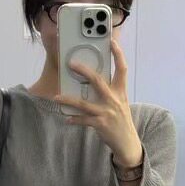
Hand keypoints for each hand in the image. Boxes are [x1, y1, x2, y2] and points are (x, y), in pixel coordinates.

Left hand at [54, 37, 143, 165]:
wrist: (128, 143)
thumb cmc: (121, 121)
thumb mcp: (121, 103)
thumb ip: (110, 92)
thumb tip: (93, 80)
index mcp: (121, 92)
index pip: (122, 69)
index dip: (118, 54)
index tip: (112, 42)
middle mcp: (115, 100)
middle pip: (98, 81)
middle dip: (84, 71)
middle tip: (71, 64)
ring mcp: (107, 112)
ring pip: (84, 103)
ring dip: (68, 99)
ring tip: (56, 97)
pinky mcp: (101, 124)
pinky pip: (83, 120)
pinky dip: (74, 119)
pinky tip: (67, 118)